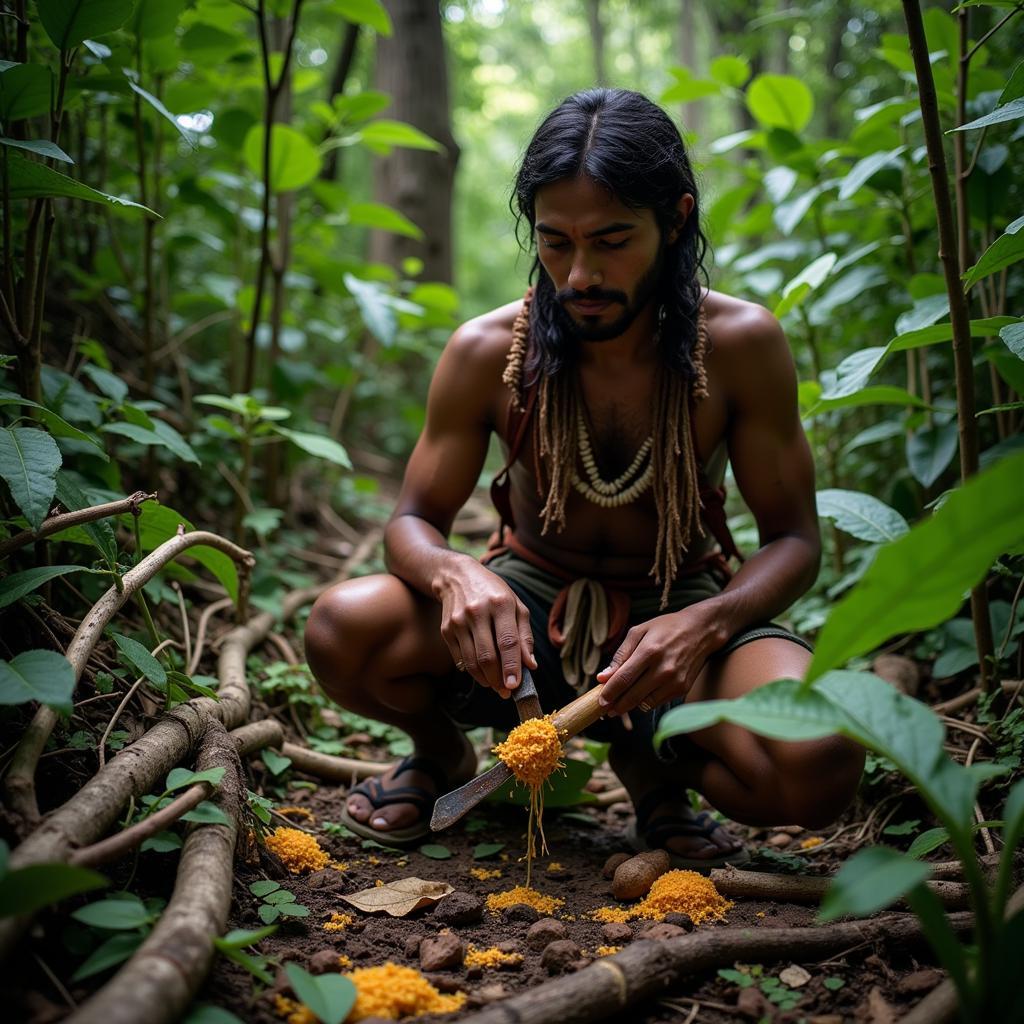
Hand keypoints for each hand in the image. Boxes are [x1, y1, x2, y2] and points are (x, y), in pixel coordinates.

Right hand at [435, 558, 536, 698]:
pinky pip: (460, 659)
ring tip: (496, 686)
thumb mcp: (516, 606)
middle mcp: (478, 612)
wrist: (456, 576)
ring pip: (472, 661)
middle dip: (498, 679)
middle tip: (506, 692)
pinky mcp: (446, 630)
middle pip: (487, 656)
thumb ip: (524, 636)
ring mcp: (459, 621)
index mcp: (500, 604)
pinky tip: (482, 674)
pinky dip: (473, 671)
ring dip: (486, 679)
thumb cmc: (494, 593)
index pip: (507, 641)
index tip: (515, 685)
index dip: (511, 666)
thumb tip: (530, 665)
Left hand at [595, 606, 725, 714]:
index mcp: (649, 651)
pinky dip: (646, 701)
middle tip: (606, 709)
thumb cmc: (665, 628)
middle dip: (616, 705)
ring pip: (645, 703)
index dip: (609, 693)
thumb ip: (620, 655)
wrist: (700, 631)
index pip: (624, 679)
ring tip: (621, 701)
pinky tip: (641, 693)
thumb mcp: (639, 632)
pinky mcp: (682, 689)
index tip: (600, 701)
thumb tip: (603, 678)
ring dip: (631, 705)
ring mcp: (675, 681)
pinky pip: (657, 702)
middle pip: (633, 696)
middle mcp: (663, 669)